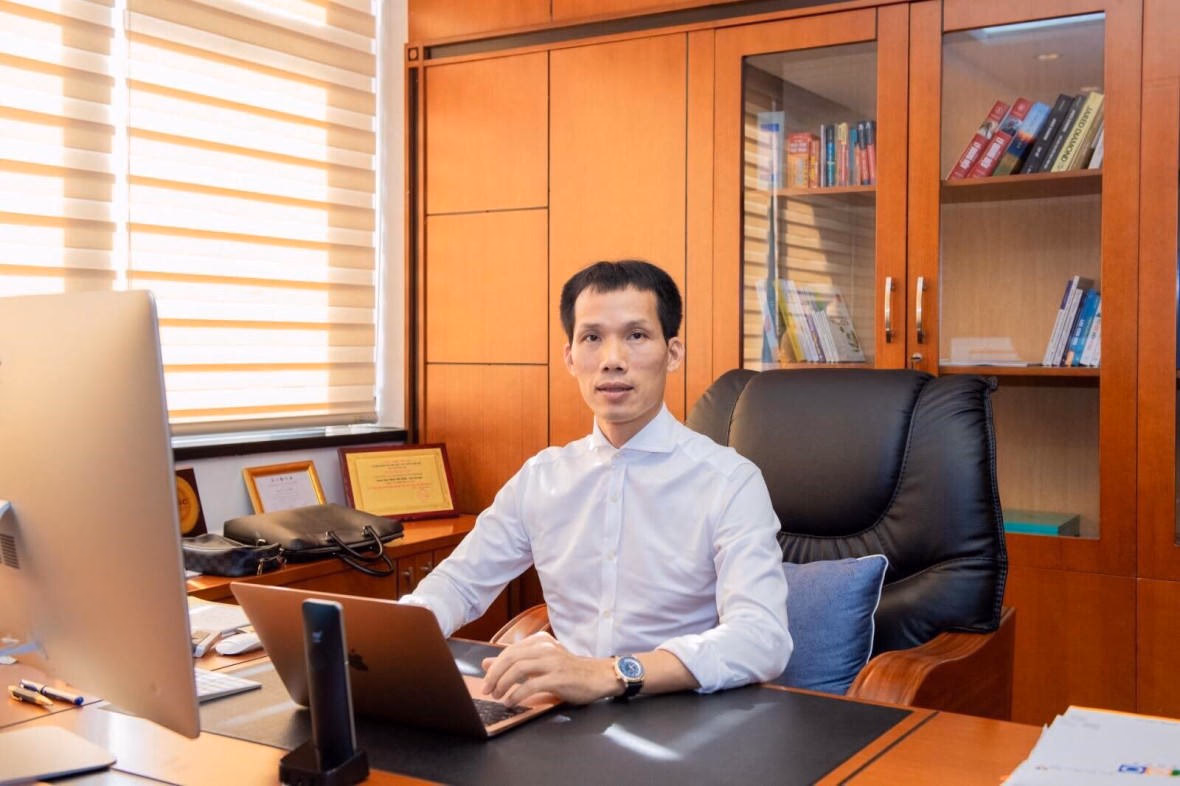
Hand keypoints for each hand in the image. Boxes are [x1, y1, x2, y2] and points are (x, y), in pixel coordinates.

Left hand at [480, 632, 617, 706]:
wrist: (598, 676)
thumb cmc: (569, 670)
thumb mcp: (540, 662)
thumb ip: (515, 662)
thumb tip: (486, 663)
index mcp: (539, 641)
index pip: (509, 651)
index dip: (494, 667)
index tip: (486, 681)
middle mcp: (545, 648)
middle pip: (511, 658)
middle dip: (495, 675)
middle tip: (487, 690)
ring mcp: (552, 661)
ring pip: (519, 669)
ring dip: (504, 684)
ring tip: (498, 696)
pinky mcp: (558, 677)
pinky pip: (531, 684)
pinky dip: (517, 694)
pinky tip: (511, 701)